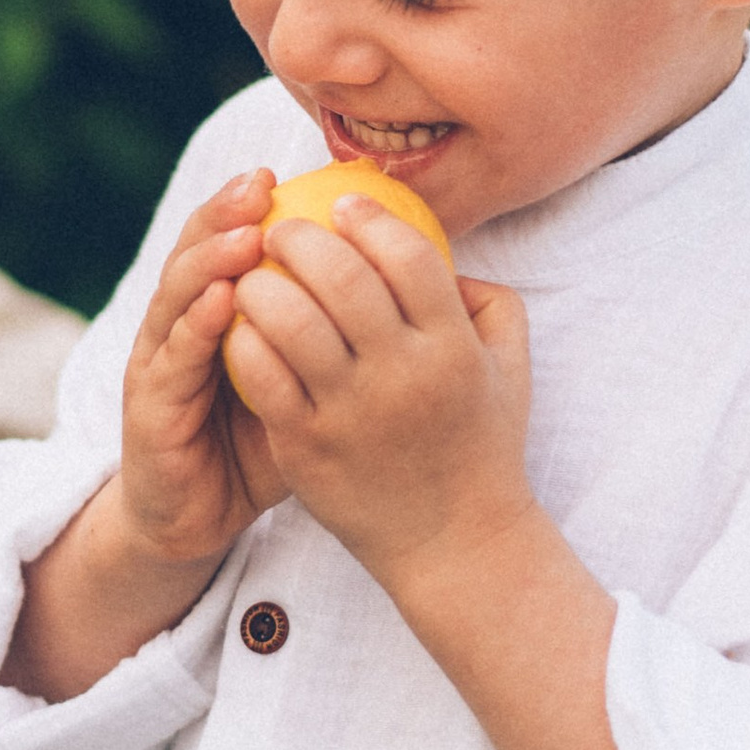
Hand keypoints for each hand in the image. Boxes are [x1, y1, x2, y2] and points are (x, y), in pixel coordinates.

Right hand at [1, 173, 289, 700]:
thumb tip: (412, 287)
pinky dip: (194, 325)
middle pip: (198, 253)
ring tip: (244, 231)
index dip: (258, 205)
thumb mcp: (304, 383)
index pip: (234, 242)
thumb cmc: (259, 447)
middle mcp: (181, 327)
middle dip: (224, 212)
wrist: (199, 520)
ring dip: (207, 259)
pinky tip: (220, 301)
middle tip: (261, 181)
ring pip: (178, 296)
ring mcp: (159, 365)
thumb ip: (331, 335)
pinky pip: (173, 359)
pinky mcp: (148, 408)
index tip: (299, 171)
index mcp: (218, 313)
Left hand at [223, 194, 533, 590]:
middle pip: (340, 278)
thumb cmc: (481, 445)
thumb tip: (441, 249)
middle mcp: (402, 376)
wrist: (455, 545)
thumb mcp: (509, 367)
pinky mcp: (307, 447)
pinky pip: (262, 377)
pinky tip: (240, 327)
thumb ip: (488, 299)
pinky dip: (244, 340)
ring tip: (252, 275)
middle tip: (280, 230)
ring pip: (290, 323)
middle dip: (299, 239)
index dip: (368, 217)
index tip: (341, 205)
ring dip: (261, 284)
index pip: (406, 255)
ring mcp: (351, 414)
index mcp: (453, 347)